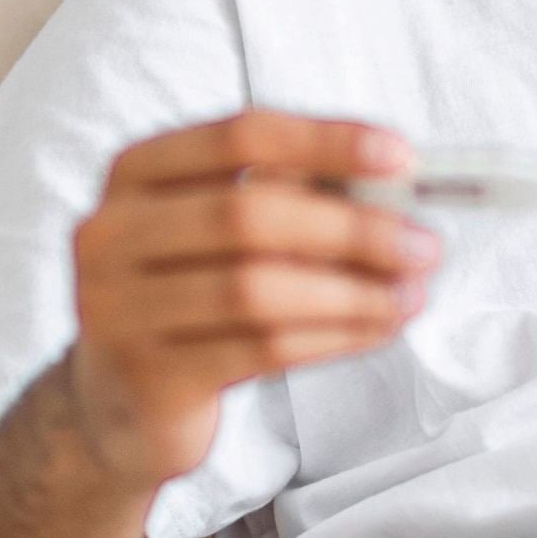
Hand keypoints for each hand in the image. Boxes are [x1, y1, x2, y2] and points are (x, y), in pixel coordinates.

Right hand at [66, 108, 440, 491]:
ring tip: (411, 294)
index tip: (402, 156)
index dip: (327, 140)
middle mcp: (111, 232)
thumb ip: (290, 195)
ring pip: (258, 290)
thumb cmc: (192, 294)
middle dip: (354, 228)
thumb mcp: (222, 231)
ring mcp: (119, 308)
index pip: (241, 135)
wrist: (119, 402)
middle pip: (250, 215)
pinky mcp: (149, 377)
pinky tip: (378, 329)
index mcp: (136, 171)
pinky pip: (261, 349)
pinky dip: (335, 336)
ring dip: (354, 292)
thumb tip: (395, 185)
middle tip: (424, 245)